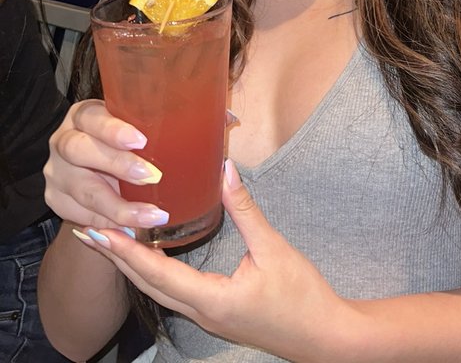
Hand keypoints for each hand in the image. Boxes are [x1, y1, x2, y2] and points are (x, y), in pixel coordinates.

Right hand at [44, 99, 170, 231]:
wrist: (97, 169)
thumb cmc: (128, 141)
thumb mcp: (137, 126)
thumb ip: (164, 125)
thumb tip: (220, 125)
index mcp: (83, 115)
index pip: (92, 118)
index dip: (113, 130)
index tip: (141, 141)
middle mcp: (63, 141)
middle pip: (80, 151)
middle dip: (117, 164)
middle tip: (151, 177)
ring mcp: (56, 172)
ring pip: (83, 190)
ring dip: (118, 206)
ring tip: (150, 217)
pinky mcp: (56, 200)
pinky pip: (82, 216)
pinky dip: (109, 225)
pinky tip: (132, 231)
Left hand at [74, 159, 350, 360]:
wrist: (324, 338)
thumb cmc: (302, 296)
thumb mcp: (274, 249)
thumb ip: (246, 210)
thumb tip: (225, 169)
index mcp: (211, 300)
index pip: (157, 274)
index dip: (127, 251)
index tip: (101, 231)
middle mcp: (201, 313)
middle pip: (148, 285)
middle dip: (117, 258)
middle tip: (89, 231)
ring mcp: (207, 317)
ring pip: (158, 291)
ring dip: (133, 266)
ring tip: (112, 240)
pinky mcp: (216, 314)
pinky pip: (174, 293)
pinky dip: (155, 272)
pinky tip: (153, 255)